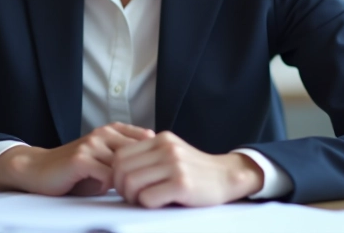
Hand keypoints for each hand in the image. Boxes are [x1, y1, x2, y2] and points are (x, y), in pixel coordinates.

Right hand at [0, 122, 153, 195]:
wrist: (38, 169)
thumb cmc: (74, 171)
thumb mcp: (103, 160)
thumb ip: (125, 160)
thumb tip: (156, 170)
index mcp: (112, 130)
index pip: (147, 139)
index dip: (152, 158)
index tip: (154, 174)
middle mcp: (104, 133)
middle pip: (139, 153)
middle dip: (143, 172)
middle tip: (145, 188)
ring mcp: (92, 144)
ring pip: (124, 166)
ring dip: (127, 183)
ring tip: (128, 194)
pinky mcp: (81, 158)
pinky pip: (108, 175)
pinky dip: (110, 187)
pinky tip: (105, 191)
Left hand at [112, 131, 263, 207]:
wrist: (226, 177)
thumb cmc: (194, 171)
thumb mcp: (171, 153)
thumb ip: (148, 156)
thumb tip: (116, 170)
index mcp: (160, 139)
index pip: (120, 154)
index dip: (116, 174)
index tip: (126, 185)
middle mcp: (166, 148)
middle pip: (121, 169)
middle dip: (121, 188)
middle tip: (132, 196)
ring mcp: (175, 165)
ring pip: (131, 183)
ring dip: (132, 197)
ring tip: (144, 200)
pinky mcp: (182, 184)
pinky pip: (148, 198)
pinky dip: (148, 204)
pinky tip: (160, 202)